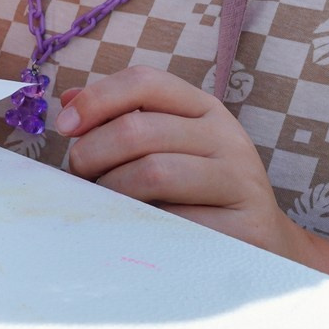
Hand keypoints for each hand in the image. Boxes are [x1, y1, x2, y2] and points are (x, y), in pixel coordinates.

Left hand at [59, 66, 298, 255]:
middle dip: (93, 153)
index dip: (96, 99)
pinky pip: (175, 223)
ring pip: (153, 174)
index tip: (64, 126)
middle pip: (138, 130)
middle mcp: (227, 137)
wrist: (264, 246)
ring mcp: (240, 182)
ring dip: (112, 191)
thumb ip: (120, 121)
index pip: (145, 82)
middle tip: (79, 177)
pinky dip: (143, 227)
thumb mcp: (167, 147)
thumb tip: (68, 103)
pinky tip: (137, 231)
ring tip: (104, 205)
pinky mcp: (245, 228)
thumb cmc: (197, 193)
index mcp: (204, 109)